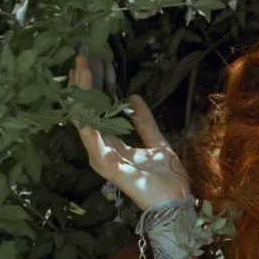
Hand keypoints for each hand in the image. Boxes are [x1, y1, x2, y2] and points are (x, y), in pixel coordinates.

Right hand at [71, 54, 188, 209]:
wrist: (176, 202)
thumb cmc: (167, 179)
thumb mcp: (156, 142)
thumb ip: (144, 122)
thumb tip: (132, 97)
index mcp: (112, 146)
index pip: (95, 112)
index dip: (93, 89)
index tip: (92, 63)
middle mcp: (101, 150)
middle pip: (85, 112)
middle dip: (83, 84)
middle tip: (82, 56)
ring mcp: (100, 158)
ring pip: (84, 118)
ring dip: (82, 92)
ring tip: (82, 66)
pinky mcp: (105, 164)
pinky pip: (92, 134)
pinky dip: (87, 113)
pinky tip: (85, 93)